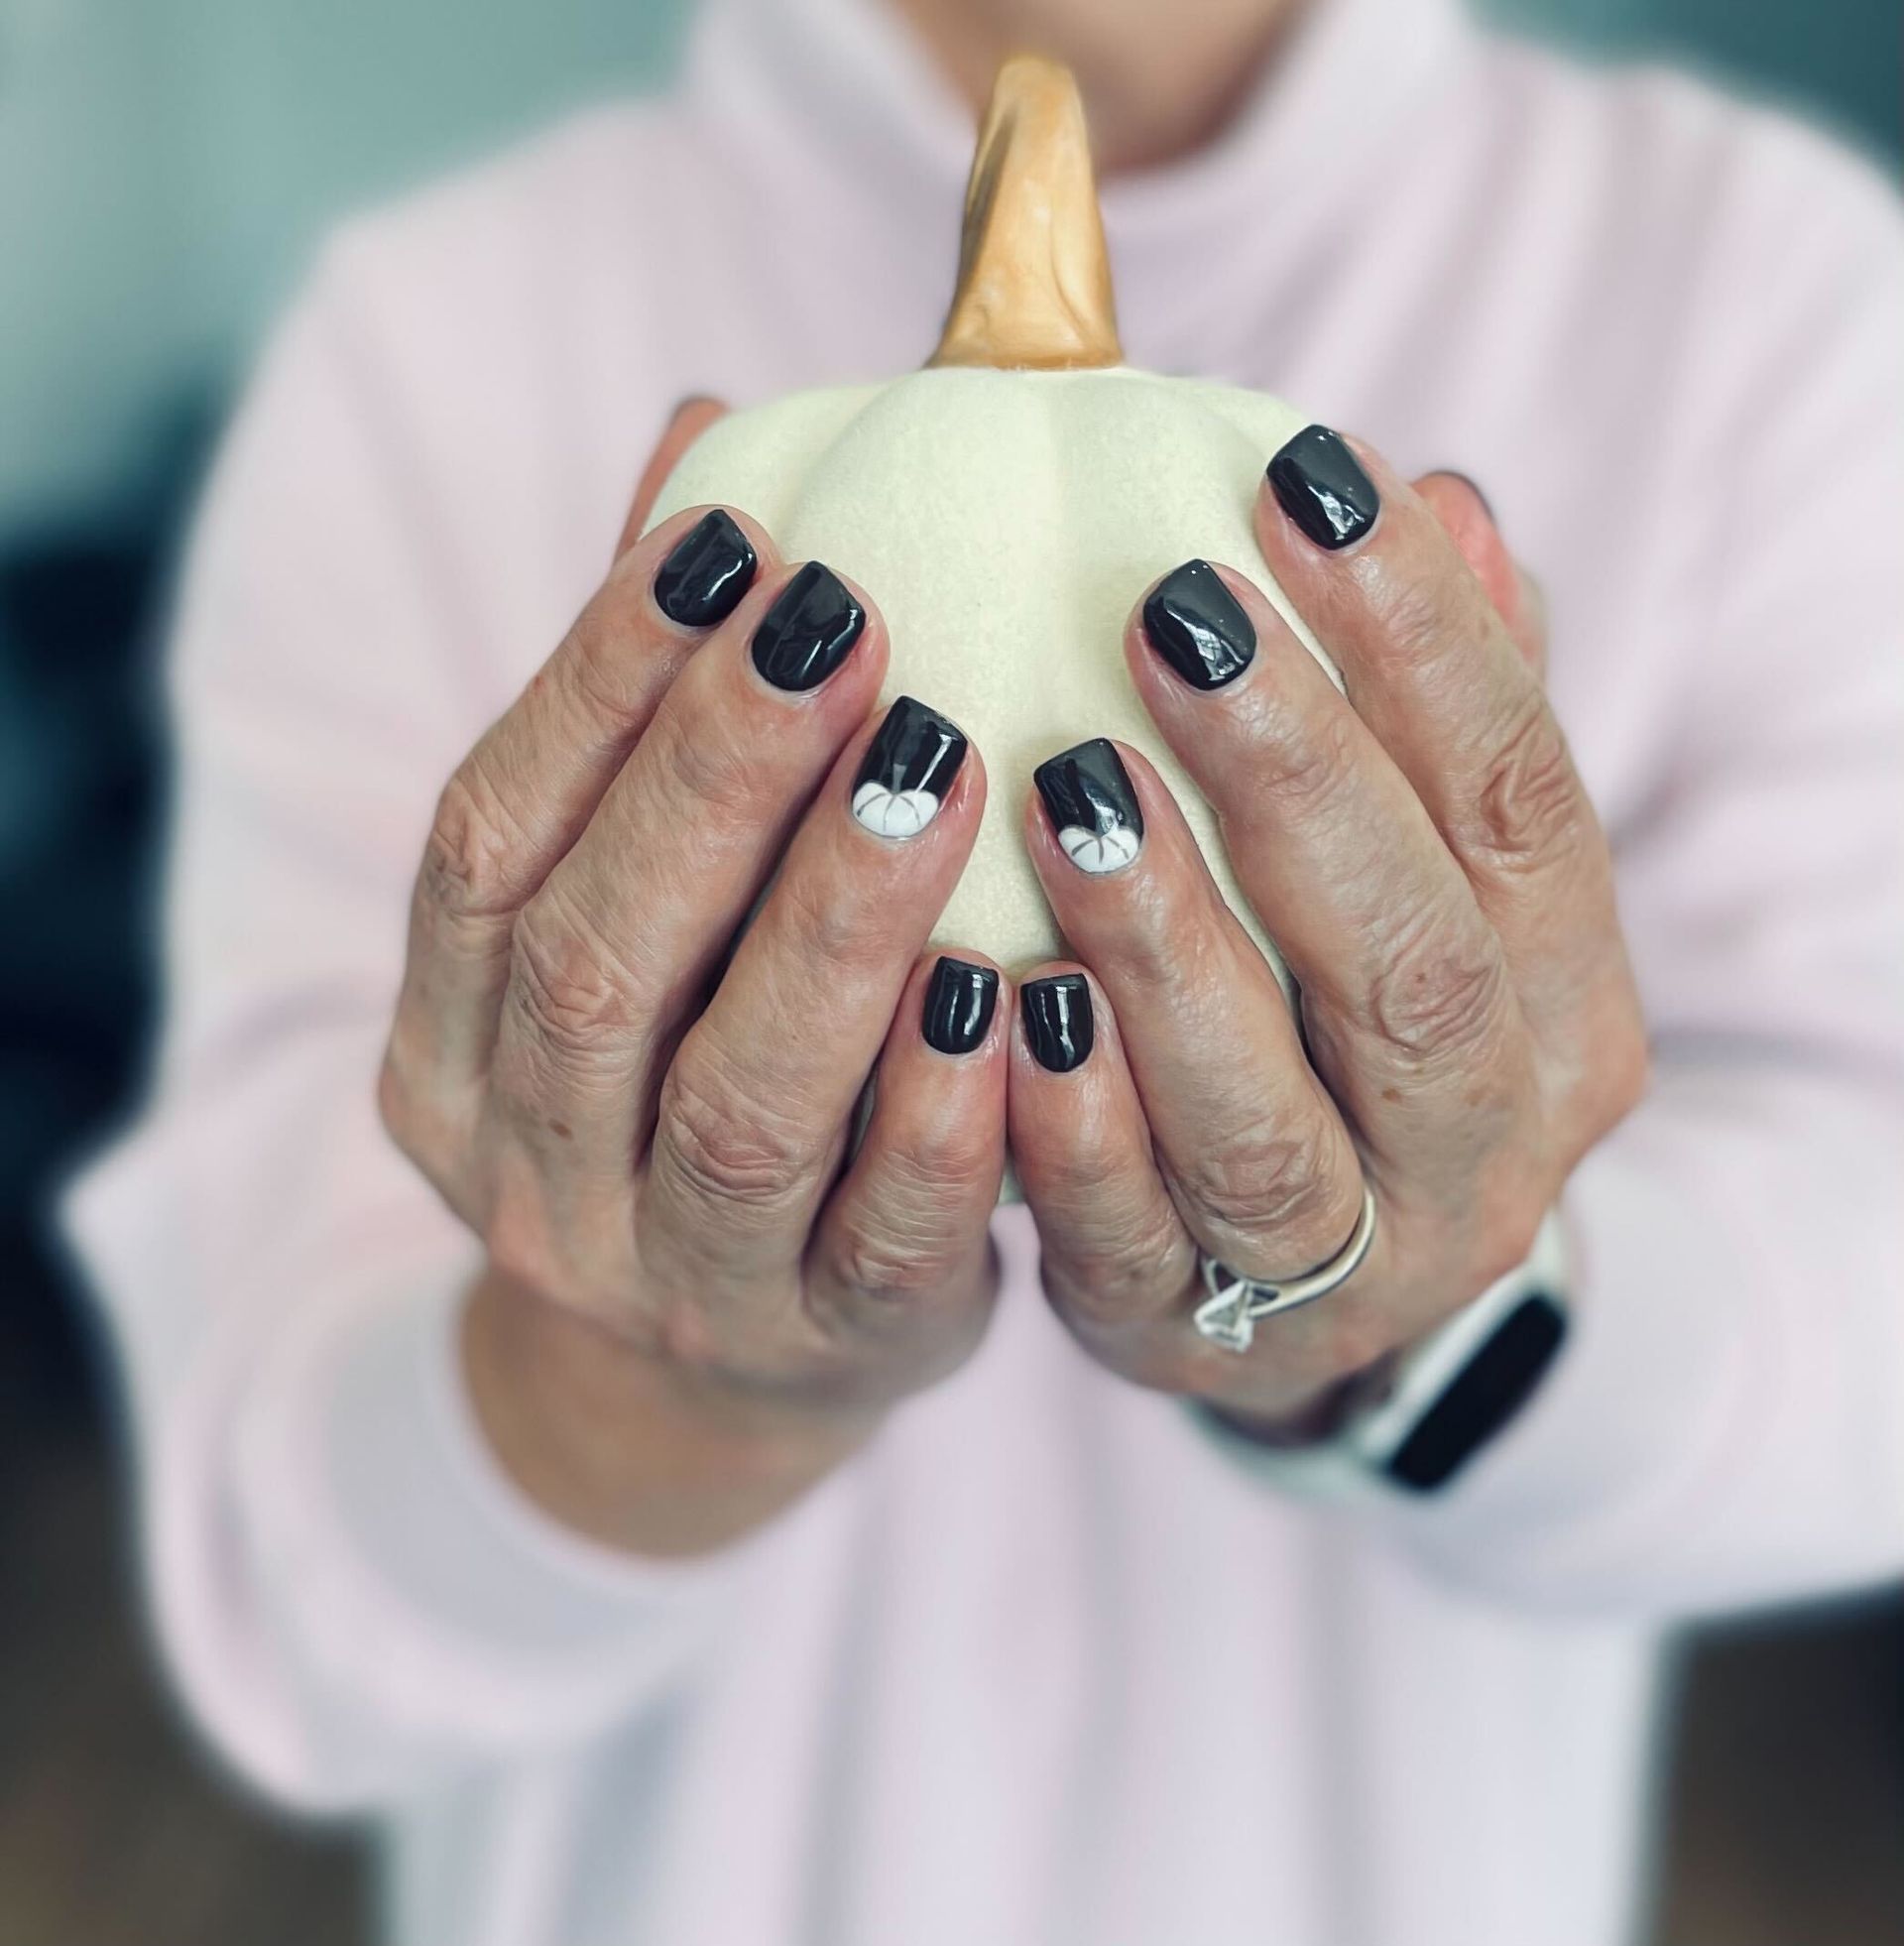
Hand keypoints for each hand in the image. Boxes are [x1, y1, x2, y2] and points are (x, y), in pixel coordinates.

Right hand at [379, 403, 1006, 1555]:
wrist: (726, 1359)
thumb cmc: (696, 1065)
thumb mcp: (651, 912)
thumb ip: (660, 706)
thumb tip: (708, 434)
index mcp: (450, 1042)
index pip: (482, 843)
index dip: (592, 687)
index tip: (730, 543)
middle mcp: (527, 1170)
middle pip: (594, 967)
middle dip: (712, 786)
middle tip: (842, 628)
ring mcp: (668, 1282)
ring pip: (736, 1108)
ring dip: (831, 930)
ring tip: (937, 765)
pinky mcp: (825, 1347)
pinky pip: (882, 1240)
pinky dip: (940, 1115)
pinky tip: (1006, 989)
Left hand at [1008, 428, 1646, 1433]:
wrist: (1327, 1296)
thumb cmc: (1350, 1022)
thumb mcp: (1423, 875)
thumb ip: (1431, 715)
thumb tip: (1441, 500)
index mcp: (1564, 999)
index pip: (1523, 799)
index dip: (1429, 642)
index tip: (1303, 481)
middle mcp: (1487, 1142)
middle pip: (1416, 960)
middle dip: (1302, 779)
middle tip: (1176, 616)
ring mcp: (1350, 1262)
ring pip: (1271, 1121)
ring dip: (1171, 954)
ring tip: (1070, 795)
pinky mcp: (1199, 1333)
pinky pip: (1134, 1241)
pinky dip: (1069, 1130)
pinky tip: (1000, 1004)